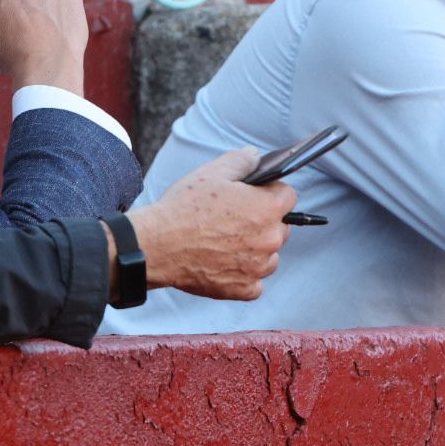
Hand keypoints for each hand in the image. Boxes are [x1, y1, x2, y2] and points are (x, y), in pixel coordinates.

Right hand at [129, 148, 295, 300]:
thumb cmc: (183, 208)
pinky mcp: (243, 289)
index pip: (288, 196)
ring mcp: (258, 267)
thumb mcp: (212, 172)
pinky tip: (224, 263)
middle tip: (234, 218)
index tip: (254, 195)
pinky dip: (244, 274)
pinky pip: (255, 282)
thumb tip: (256, 156)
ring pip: (270, 256)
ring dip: (256, 249)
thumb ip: (242, 160)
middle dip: (264, 221)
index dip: (271, 191)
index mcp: (267, 208)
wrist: (156, 246)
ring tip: (227, 241)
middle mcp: (269, 240)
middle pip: (281, 227)